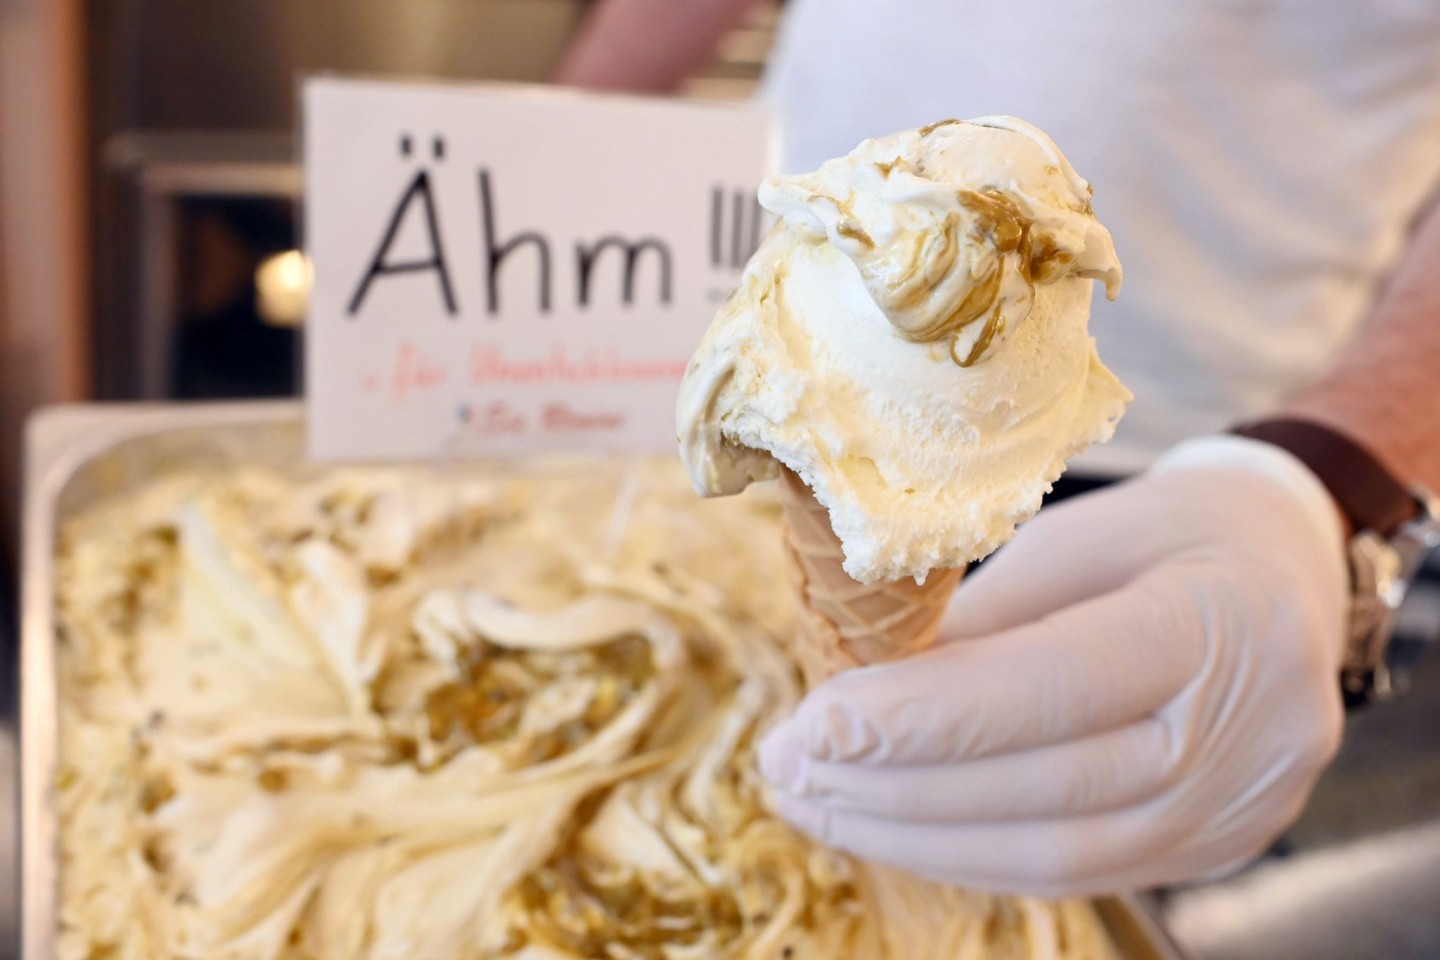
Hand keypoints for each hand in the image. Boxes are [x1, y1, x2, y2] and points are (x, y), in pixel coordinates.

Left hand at [758, 436, 1350, 895]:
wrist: (1291, 569)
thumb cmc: (1173, 533)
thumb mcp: (1079, 539)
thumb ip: (985, 624)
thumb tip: (866, 698)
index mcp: (1218, 620)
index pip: (1052, 687)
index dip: (924, 717)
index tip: (816, 723)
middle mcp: (1247, 732)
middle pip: (1046, 789)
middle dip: (895, 788)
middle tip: (788, 766)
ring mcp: (1239, 807)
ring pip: (1055, 856)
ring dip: (915, 839)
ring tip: (816, 805)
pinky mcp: (1215, 847)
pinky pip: (1077, 874)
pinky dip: (970, 855)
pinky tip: (889, 828)